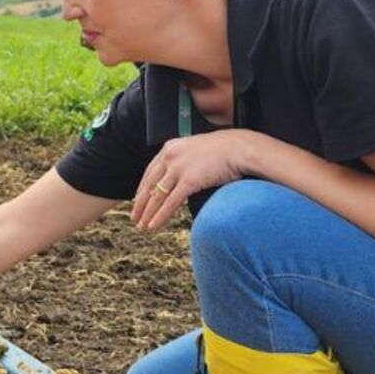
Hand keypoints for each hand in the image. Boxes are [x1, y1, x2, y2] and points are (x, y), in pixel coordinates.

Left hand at [132, 131, 255, 230]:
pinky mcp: (189, 180)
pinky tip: (153, 225)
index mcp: (169, 148)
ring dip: (148, 213)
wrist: (240, 148)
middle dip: (140, 203)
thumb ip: (184, 162)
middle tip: (134, 217)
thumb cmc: (224, 151)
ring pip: (157, 195)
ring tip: (141, 225)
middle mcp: (170, 157)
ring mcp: (178, 168)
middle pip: (149, 184)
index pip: (150, 172)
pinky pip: (171, 202)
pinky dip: (160, 216)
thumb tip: (179, 179)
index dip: (143, 188)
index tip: (137, 200)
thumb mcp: (196, 151)